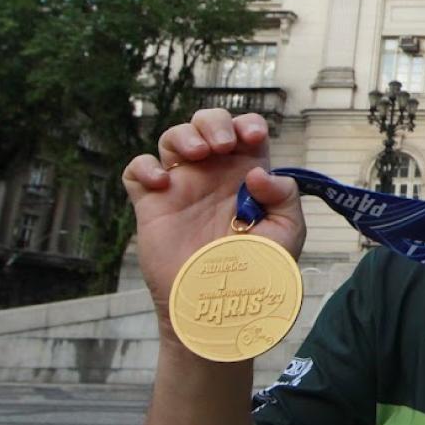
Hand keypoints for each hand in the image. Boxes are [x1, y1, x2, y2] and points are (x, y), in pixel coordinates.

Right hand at [122, 109, 304, 333]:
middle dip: (214, 122)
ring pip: (173, 138)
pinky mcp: (152, 205)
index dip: (248, 124)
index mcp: (247, 174)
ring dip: (184, 135)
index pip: (245, 131)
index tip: (253, 137)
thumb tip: (257, 173)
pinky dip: (144, 166)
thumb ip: (284, 195)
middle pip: (207, 124)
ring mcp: (182, 187)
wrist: (222, 302)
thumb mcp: (288, 231)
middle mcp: (214, 174)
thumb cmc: (259, 269)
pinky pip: (136, 171)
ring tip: (198, 154)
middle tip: (223, 145)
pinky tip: (162, 182)